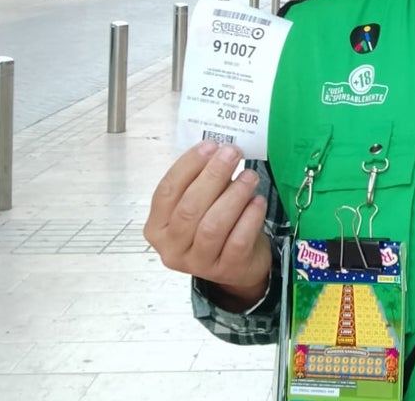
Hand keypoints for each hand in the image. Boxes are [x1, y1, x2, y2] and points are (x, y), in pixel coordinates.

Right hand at [144, 141, 271, 310]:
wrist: (240, 263)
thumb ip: (204, 180)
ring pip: (212, 226)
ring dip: (233, 195)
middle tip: (232, 154)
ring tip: (250, 176)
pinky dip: (249, 217)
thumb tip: (219, 151)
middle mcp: (172, 248)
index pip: (166, 192)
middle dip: (212, 176)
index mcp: (157, 227)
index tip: (210, 145)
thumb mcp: (203, 202)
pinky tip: (257, 201)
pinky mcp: (226, 269)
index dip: (188, 166)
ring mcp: (198, 263)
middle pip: (189, 209)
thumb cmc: (218, 224)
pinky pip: (237, 240)